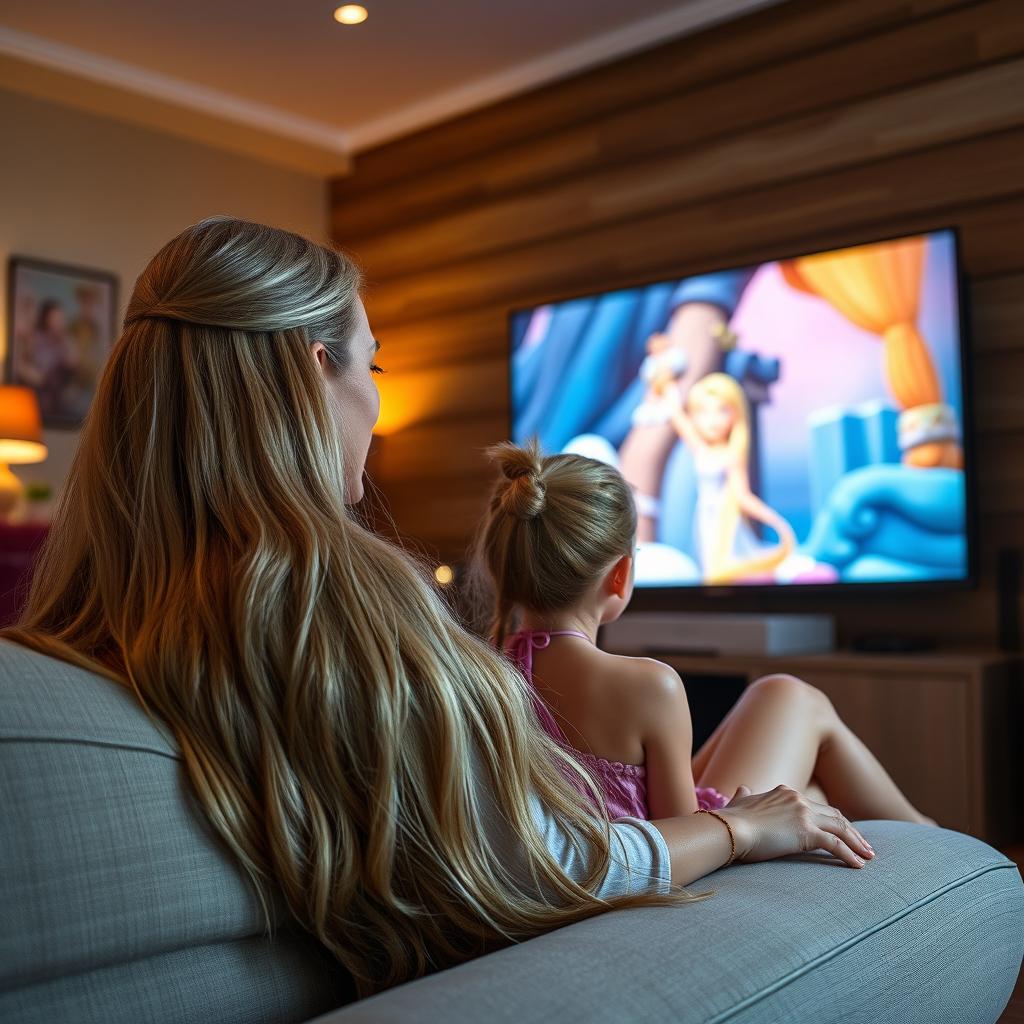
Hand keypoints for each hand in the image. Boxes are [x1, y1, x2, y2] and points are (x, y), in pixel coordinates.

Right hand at [719, 784, 874, 868]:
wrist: (729, 829)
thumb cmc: (731, 820)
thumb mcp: (738, 802)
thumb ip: (744, 795)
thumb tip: (743, 788)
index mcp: (785, 792)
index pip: (817, 806)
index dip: (832, 820)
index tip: (842, 832)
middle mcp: (798, 799)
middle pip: (835, 815)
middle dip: (852, 831)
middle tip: (864, 846)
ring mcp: (804, 814)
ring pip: (841, 827)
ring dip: (857, 843)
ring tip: (868, 856)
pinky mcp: (806, 832)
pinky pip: (835, 844)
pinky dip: (849, 854)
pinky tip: (858, 866)